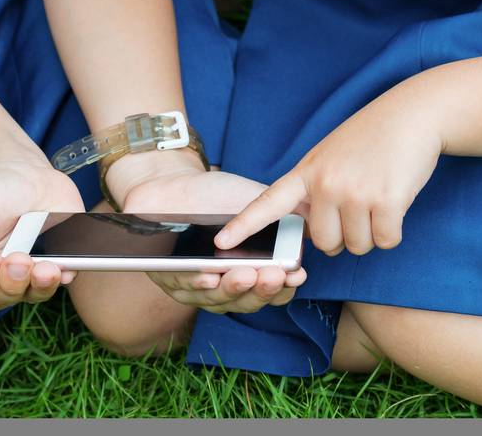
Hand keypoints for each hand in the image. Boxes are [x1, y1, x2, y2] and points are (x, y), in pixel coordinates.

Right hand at [0, 157, 85, 310]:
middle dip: (11, 282)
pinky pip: (65, 277)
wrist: (25, 176)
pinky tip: (66, 262)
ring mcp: (30, 276)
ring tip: (46, 266)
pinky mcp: (58, 265)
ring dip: (40, 284)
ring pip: (35, 294)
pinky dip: (66, 272)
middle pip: (2, 298)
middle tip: (18, 258)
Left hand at [117, 154, 307, 314]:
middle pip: (246, 300)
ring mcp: (196, 288)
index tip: (297, 274)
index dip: (285, 287)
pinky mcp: (168, 278)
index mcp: (249, 272)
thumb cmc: (216, 194)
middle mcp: (224, 286)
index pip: (271, 291)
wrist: (174, 182)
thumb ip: (279, 216)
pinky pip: (182, 287)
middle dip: (261, 289)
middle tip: (272, 275)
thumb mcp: (253, 202)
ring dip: (232, 288)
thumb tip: (313, 225)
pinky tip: (208, 275)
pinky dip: (196, 283)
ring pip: (216, 298)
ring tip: (245, 274)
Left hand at [215, 89, 443, 257]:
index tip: (221, 244)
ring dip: (372, 232)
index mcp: (307, 172)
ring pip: (358, 246)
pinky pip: (385, 241)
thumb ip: (315, 188)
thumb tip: (313, 232)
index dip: (244, 226)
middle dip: (344, 237)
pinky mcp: (386, 202)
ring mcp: (354, 193)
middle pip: (326, 245)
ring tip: (378, 197)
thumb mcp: (330, 155)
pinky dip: (393, 231)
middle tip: (359, 207)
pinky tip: (395, 200)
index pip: (270, 203)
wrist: (413, 114)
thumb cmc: (372, 137)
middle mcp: (326, 184)